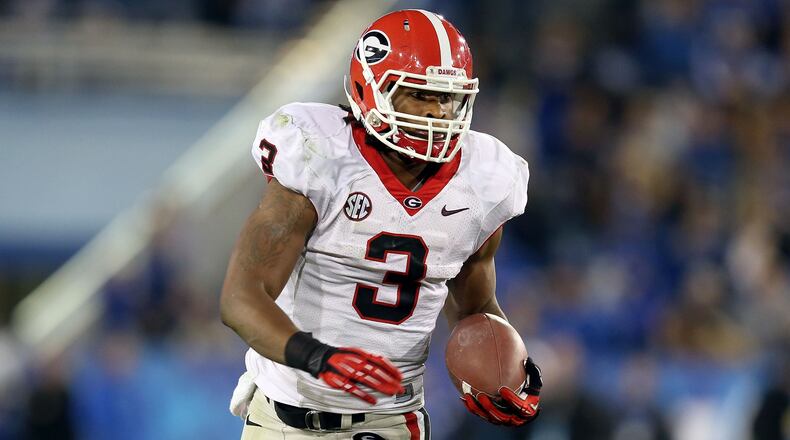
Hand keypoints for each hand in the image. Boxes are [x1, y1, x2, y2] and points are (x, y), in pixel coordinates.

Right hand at [284, 331, 403, 403]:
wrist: (321, 356)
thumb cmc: (342, 355)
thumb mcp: (356, 352)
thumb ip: (369, 358)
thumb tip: (385, 365)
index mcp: (360, 354)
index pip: (379, 361)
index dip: (391, 369)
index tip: (400, 376)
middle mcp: (355, 362)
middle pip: (375, 372)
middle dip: (389, 380)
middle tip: (399, 388)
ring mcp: (347, 372)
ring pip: (366, 380)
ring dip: (380, 387)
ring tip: (390, 393)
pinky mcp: (339, 381)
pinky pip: (353, 389)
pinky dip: (363, 395)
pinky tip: (373, 400)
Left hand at [461, 357, 541, 425]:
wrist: (523, 397)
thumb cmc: (530, 385)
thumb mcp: (535, 378)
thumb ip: (533, 371)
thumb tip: (527, 361)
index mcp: (527, 409)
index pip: (520, 407)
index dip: (511, 400)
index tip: (502, 389)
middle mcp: (514, 418)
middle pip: (501, 416)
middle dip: (490, 407)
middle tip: (481, 396)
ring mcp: (502, 419)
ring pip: (489, 417)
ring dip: (478, 408)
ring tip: (468, 397)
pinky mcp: (492, 417)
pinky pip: (480, 414)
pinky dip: (472, 407)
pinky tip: (463, 397)